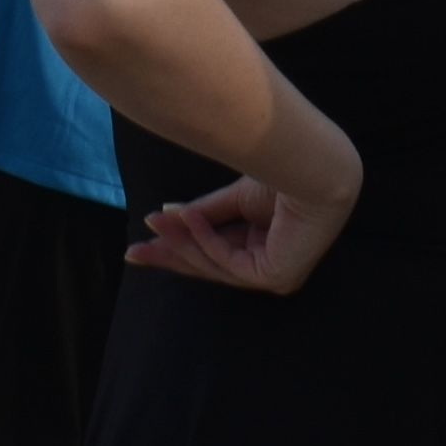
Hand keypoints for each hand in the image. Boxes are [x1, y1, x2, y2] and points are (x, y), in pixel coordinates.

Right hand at [126, 169, 358, 296]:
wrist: (313, 168)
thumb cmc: (285, 176)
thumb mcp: (235, 198)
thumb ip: (205, 214)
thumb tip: (167, 216)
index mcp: (264, 245)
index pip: (216, 251)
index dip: (181, 245)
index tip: (146, 238)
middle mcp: (270, 264)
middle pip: (211, 264)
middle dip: (172, 255)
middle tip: (133, 253)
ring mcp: (274, 275)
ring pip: (215, 265)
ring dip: (181, 243)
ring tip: (153, 224)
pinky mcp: (275, 277)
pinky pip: (228, 261)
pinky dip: (204, 239)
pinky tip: (185, 217)